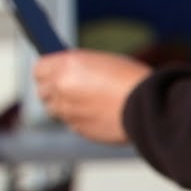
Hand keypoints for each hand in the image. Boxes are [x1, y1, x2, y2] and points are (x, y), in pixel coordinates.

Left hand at [33, 49, 151, 144]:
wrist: (150, 107)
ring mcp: (68, 111)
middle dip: (53, 90)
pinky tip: (97, 115)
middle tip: (68, 88)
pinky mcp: (78, 129)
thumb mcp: (102, 62)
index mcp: (67, 66)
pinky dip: (79, 120)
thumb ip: (77, 68)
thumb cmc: (133, 80)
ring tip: (86, 102)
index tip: (52, 73)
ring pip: (54, 109)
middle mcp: (62, 88)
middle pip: (43, 91)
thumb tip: (64, 73)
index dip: (47, 71)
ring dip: (65, 106)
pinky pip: (71, 124)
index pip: (39, 69)